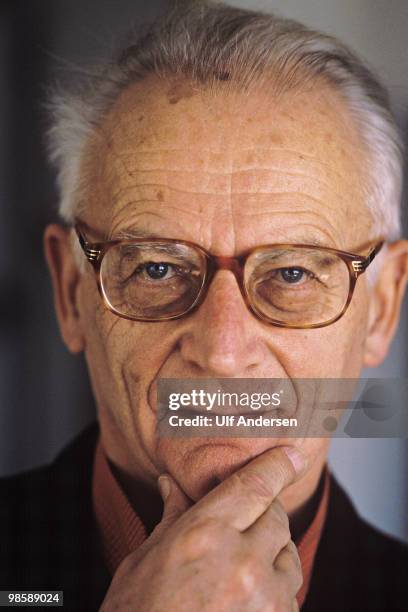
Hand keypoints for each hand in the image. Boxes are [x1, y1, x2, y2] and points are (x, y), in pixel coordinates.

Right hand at [100, 446, 305, 611]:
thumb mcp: (145, 561)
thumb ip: (171, 518)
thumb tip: (171, 484)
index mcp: (204, 534)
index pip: (254, 485)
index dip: (277, 465)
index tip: (290, 456)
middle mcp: (241, 562)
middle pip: (277, 517)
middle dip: (265, 514)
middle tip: (245, 523)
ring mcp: (264, 601)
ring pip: (289, 557)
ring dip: (273, 555)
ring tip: (241, 569)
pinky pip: (290, 597)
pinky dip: (275, 591)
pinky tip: (246, 601)